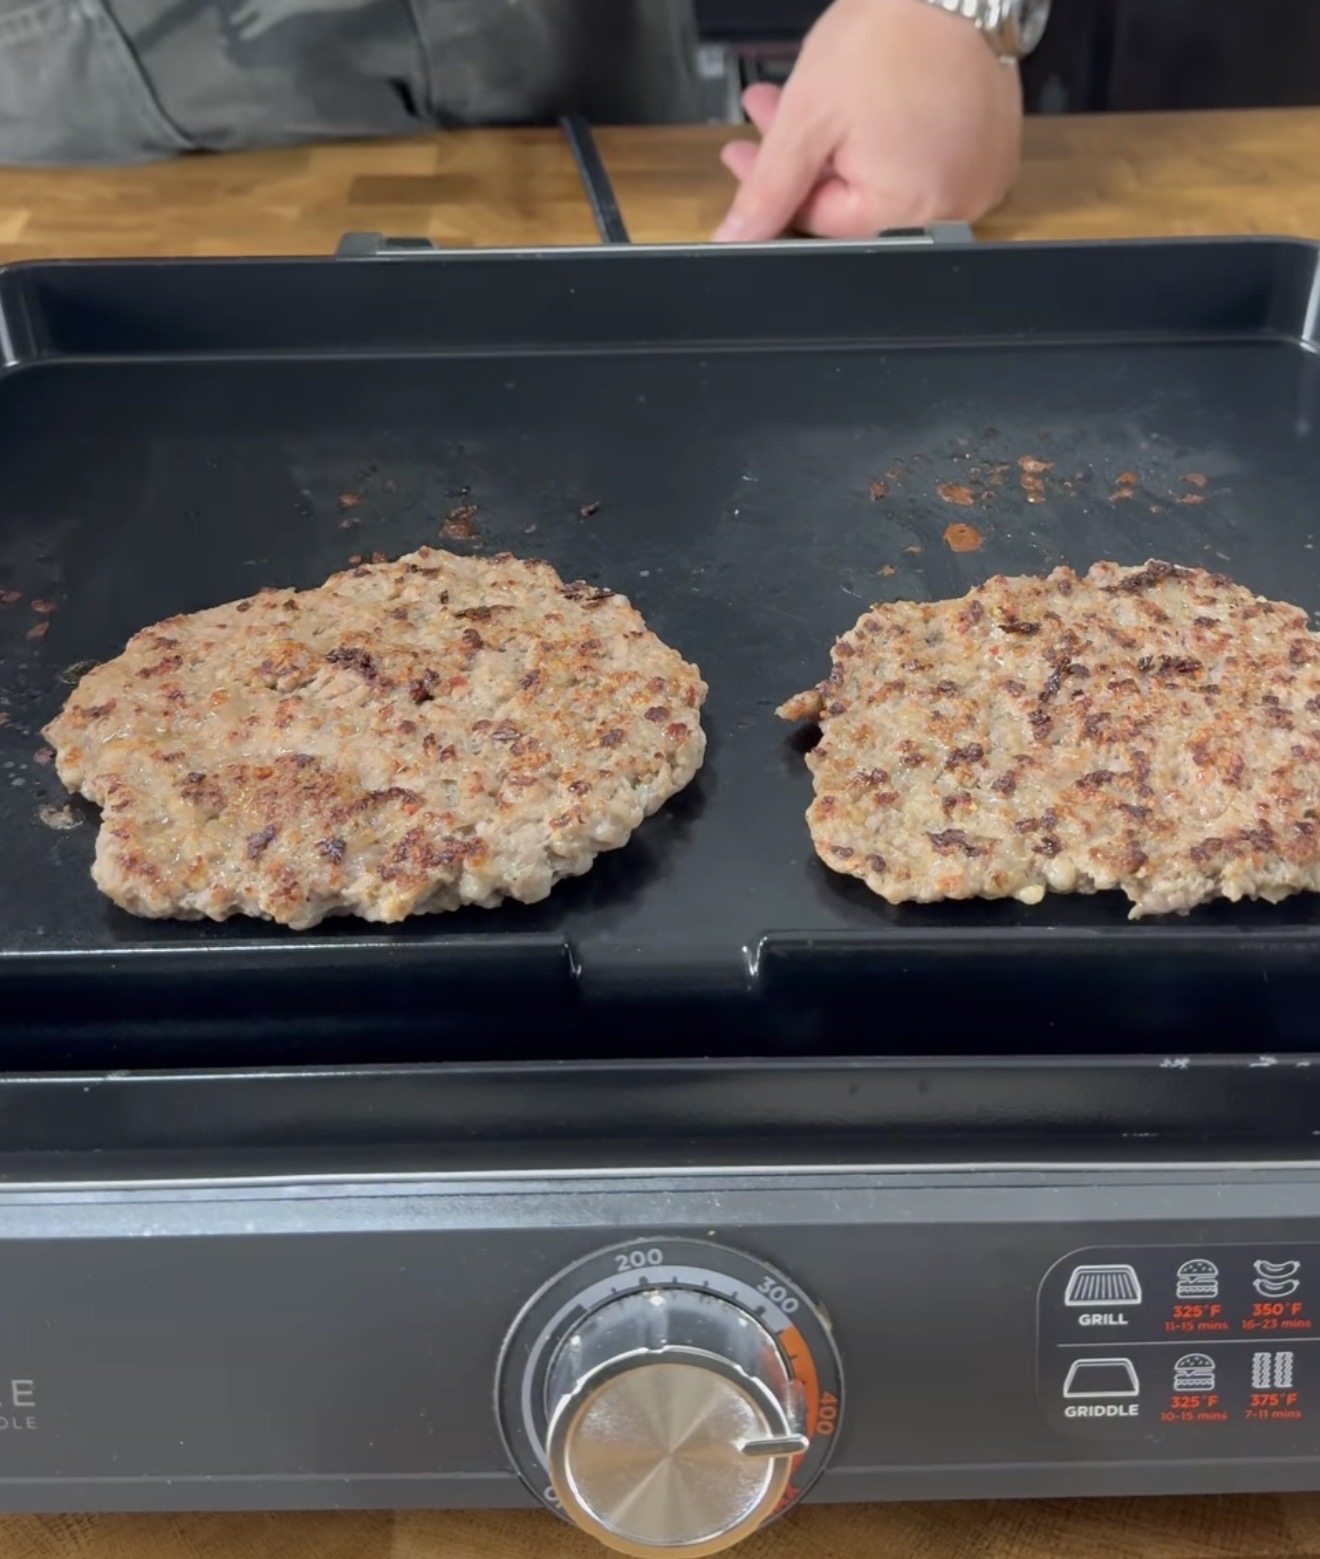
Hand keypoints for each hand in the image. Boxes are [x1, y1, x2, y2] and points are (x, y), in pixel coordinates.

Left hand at [713, 0, 1022, 241]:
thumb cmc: (894, 33)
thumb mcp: (809, 117)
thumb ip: (770, 188)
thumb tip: (737, 236)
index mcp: (910, 211)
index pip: (820, 221)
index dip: (774, 188)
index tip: (744, 156)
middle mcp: (955, 206)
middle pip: (851, 203)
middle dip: (802, 160)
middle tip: (769, 117)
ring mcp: (977, 179)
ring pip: (884, 182)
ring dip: (836, 148)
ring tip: (810, 102)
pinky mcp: (988, 153)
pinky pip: (923, 162)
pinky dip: (884, 140)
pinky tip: (858, 109)